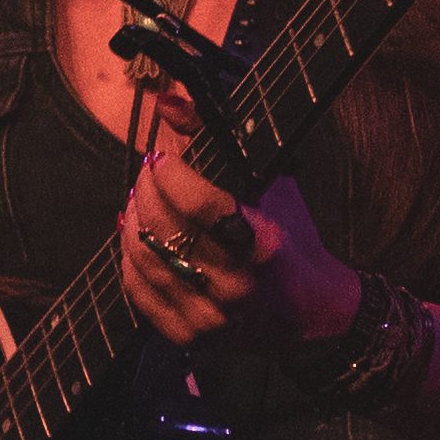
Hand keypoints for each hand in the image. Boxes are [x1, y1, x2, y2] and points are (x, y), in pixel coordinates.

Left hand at [118, 91, 362, 355]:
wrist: (310, 311)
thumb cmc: (290, 238)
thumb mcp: (271, 182)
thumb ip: (217, 138)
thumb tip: (166, 103)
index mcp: (261, 244)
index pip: (199, 204)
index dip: (169, 173)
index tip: (162, 156)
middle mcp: (236, 284)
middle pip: (164, 230)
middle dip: (146, 190)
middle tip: (148, 172)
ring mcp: (211, 316)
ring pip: (144, 259)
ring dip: (134, 220)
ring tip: (140, 199)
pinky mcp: (190, 336)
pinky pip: (139, 293)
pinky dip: (129, 259)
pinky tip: (134, 234)